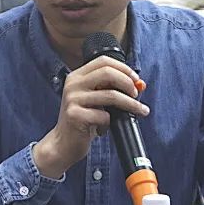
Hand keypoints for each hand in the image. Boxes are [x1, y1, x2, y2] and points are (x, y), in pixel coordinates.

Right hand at [32, 55, 147, 178]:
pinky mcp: (74, 115)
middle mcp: (73, 84)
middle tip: (136, 94)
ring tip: (138, 111)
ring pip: (110, 95)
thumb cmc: (83, 120)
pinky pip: (103, 115)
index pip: (103, 61)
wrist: (64, 143)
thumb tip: (139, 84)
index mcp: (77, 76)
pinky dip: (109, 123)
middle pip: (107, 73)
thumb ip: (113, 89)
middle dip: (128, 83)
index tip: (136, 79)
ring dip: (130, 104)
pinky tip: (104, 129)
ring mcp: (72, 99)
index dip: (123, 68)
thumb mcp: (96, 100)